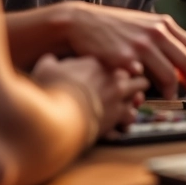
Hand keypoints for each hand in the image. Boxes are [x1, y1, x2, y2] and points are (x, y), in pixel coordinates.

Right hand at [32, 53, 148, 139]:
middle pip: (136, 74)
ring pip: (139, 95)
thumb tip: (49, 60)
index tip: (109, 73)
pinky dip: (126, 121)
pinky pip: (131, 116)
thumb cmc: (51, 90)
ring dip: (133, 101)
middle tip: (125, 89)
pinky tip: (119, 124)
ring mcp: (119, 95)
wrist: (59, 113)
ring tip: (125, 107)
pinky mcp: (119, 115)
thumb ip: (51, 62)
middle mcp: (113, 75)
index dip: (115, 67)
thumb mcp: (46, 69)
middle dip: (133, 81)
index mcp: (98, 62)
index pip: (115, 60)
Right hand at [65, 2, 185, 99]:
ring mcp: (142, 45)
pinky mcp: (125, 58)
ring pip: (170, 74)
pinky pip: (144, 80)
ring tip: (174, 99)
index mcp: (165, 24)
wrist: (81, 23)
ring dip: (175, 92)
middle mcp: (157, 32)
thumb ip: (166, 43)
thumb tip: (184, 69)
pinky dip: (148, 91)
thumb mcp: (145, 28)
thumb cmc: (115, 29)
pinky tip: (147, 95)